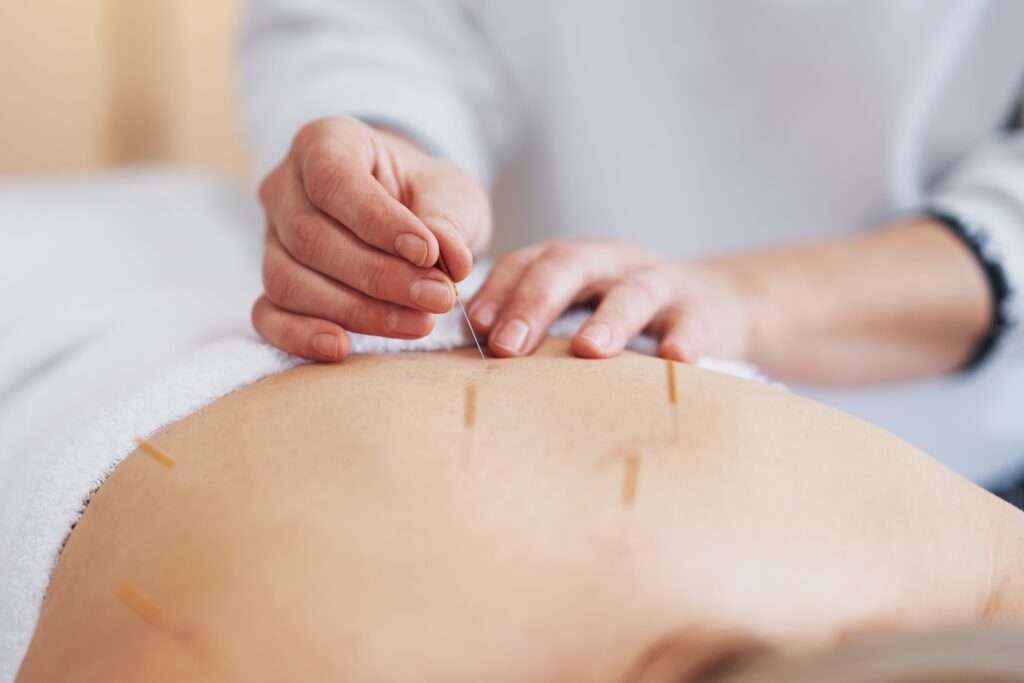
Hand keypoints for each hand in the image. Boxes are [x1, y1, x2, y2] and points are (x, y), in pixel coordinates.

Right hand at [253, 116, 491, 360]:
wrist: (410, 219)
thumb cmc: (427, 196)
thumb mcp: (451, 193)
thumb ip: (448, 220)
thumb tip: (448, 258)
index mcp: (326, 142)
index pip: (333, 179)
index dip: (377, 221)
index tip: (427, 253)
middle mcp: (285, 187)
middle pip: (310, 237)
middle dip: (378, 276)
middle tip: (438, 298)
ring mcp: (271, 238)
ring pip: (288, 279)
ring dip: (355, 310)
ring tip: (418, 324)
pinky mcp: (273, 285)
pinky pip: (268, 315)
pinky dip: (299, 336)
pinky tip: (341, 348)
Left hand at [467, 239, 750, 361]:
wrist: (713, 306)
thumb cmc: (621, 320)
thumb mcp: (577, 312)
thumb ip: (533, 327)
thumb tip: (470, 362)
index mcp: (572, 261)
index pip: (526, 262)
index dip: (497, 289)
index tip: (471, 326)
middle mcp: (611, 261)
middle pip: (568, 266)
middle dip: (535, 303)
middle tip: (508, 345)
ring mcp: (658, 281)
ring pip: (632, 290)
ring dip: (608, 319)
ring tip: (588, 349)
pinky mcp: (700, 309)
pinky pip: (692, 321)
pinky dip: (684, 338)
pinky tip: (676, 359)